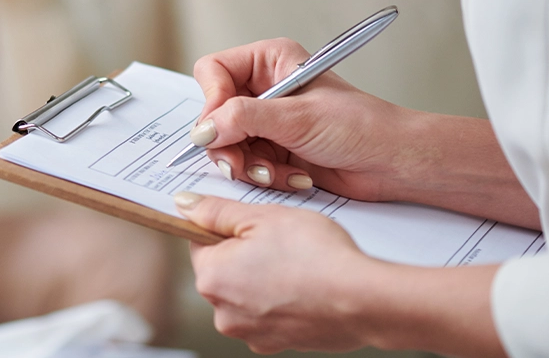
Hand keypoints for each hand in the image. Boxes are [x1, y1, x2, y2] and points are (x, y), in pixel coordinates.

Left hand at [176, 193, 380, 353]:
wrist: (363, 300)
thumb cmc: (316, 255)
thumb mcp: (263, 216)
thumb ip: (218, 211)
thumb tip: (185, 204)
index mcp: (211, 277)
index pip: (199, 242)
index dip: (226, 226)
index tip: (250, 222)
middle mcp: (223, 312)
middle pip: (223, 269)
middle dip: (245, 253)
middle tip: (280, 239)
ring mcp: (250, 332)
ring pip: (246, 292)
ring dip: (264, 277)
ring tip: (297, 263)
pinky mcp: (276, 344)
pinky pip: (269, 313)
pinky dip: (282, 299)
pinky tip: (304, 285)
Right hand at [192, 38, 419, 201]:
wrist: (391, 162)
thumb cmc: (360, 126)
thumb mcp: (297, 118)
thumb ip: (243, 119)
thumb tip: (202, 130)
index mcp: (269, 61)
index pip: (213, 72)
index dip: (211, 102)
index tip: (218, 130)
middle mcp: (263, 89)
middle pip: (214, 114)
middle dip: (228, 144)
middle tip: (240, 165)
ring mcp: (267, 121)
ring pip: (226, 144)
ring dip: (248, 165)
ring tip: (275, 173)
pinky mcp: (273, 150)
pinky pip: (246, 165)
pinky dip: (264, 176)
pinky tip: (292, 178)